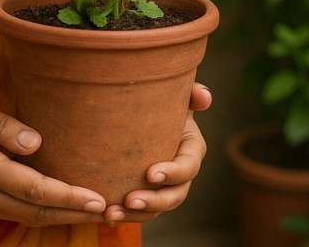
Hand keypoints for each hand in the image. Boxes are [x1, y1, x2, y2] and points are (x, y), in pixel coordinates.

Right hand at [0, 98, 111, 226]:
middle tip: (114, 210)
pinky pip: (24, 216)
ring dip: (68, 217)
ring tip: (102, 212)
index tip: (97, 197)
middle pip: (39, 211)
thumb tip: (36, 140)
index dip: (67, 195)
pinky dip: (51, 215)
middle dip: (78, 212)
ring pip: (33, 218)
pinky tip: (72, 209)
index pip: (32, 187)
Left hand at [112, 82, 212, 223]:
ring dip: (135, 215)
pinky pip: (140, 212)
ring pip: (156, 210)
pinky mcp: (147, 194)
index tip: (150, 173)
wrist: (135, 112)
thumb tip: (204, 96)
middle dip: (154, 201)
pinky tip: (105, 216)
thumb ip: (189, 92)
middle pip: (175, 196)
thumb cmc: (157, 100)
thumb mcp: (173, 94)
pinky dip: (124, 216)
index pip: (187, 167)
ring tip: (110, 214)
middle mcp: (181, 174)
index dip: (173, 173)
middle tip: (129, 199)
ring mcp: (164, 188)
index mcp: (190, 149)